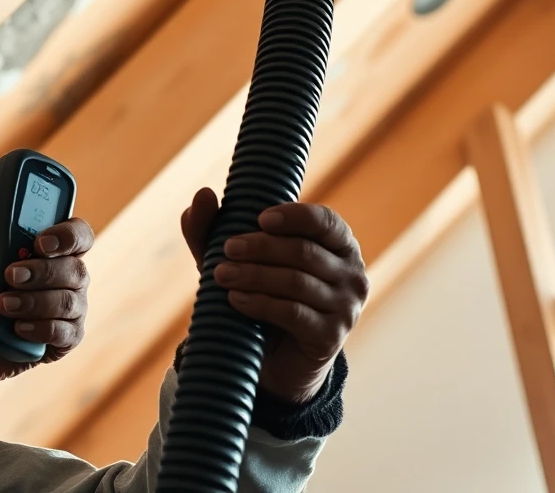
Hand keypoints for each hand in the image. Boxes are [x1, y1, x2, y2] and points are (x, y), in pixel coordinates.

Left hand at [0, 176, 92, 386]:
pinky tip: (17, 327)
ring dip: (37, 300)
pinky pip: (69, 332)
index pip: (75, 233)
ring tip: (1, 304)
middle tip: (10, 274)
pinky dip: (44, 327)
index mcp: (39, 250)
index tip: (40, 240)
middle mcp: (58, 277)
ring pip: (72, 300)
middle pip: (77, 266)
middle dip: (45, 271)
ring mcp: (61, 310)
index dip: (68, 234)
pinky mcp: (57, 342)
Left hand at [180, 189, 368, 403]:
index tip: (260, 218)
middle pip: (304, 251)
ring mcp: (346, 307)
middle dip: (261, 247)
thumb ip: (215, 228)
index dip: (294, 216)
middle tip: (227, 249)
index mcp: (339, 245)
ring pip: (297, 282)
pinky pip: (294, 313)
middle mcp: (352, 273)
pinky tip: (236, 300)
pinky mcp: (331, 336)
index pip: (325, 221)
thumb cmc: (262, 294)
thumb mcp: (237, 259)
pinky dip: (261, 303)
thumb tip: (203, 195)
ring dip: (254, 276)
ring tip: (222, 275)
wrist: (277, 359)